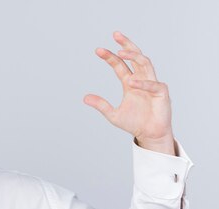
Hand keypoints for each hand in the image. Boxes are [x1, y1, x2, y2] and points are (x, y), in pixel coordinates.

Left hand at [84, 31, 174, 154]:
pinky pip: (153, 84)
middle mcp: (141, 79)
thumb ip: (101, 105)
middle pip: (135, 56)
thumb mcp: (113, 114)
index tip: (98, 50)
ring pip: (145, 63)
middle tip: (115, 35)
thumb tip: (84, 98)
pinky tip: (132, 82)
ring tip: (121, 52)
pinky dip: (143, 83)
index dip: (109, 57)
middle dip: (126, 45)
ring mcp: (152, 84)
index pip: (119, 65)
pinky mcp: (162, 92)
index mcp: (130, 82)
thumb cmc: (134, 123)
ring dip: (134, 56)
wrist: (150, 134)